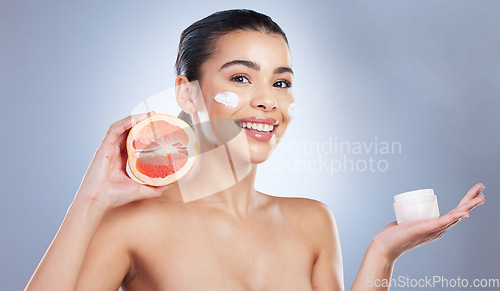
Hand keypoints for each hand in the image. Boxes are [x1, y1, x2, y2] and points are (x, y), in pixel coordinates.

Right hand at [75, 111, 168, 209]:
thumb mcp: (140, 190)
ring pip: (122, 127)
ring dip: (135, 119)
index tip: (158, 128)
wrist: (98, 200)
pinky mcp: (104, 147)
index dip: (146, 133)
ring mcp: (109, 148)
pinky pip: (114, 130)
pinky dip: (125, 122)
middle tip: (156, 117)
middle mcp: (116, 151)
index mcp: (123, 159)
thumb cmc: (115, 196)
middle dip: (142, 122)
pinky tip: (136, 119)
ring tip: (149, 115)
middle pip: (129, 131)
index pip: (135, 141)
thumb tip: (171, 183)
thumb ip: (155, 188)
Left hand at [370, 183, 485, 261]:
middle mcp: (438, 230)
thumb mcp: (408, 222)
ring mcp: (433, 230)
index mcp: (436, 227)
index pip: (455, 213)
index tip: (476, 192)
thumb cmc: (395, 235)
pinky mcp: (425, 228)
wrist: (385, 246)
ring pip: (454, 216)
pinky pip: (443, 222)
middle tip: (482, 188)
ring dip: (468, 206)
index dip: (466, 202)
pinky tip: (464, 213)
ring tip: (480, 197)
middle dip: (472, 200)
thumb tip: (411, 209)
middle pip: (459, 213)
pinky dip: (454, 217)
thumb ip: (412, 217)